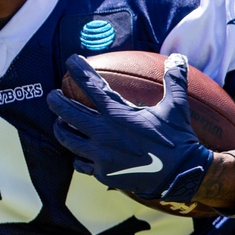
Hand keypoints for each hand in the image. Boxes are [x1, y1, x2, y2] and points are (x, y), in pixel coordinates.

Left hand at [47, 53, 213, 203]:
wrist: (182, 176)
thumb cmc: (179, 139)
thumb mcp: (177, 108)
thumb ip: (174, 81)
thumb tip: (178, 58)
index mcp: (117, 113)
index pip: (91, 85)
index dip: (78, 70)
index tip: (70, 60)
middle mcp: (103, 133)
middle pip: (67, 112)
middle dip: (55, 101)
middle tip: (51, 95)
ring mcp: (100, 155)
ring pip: (68, 139)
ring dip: (61, 129)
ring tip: (59, 122)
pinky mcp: (103, 173)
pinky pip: (81, 164)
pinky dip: (78, 158)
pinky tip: (78, 154)